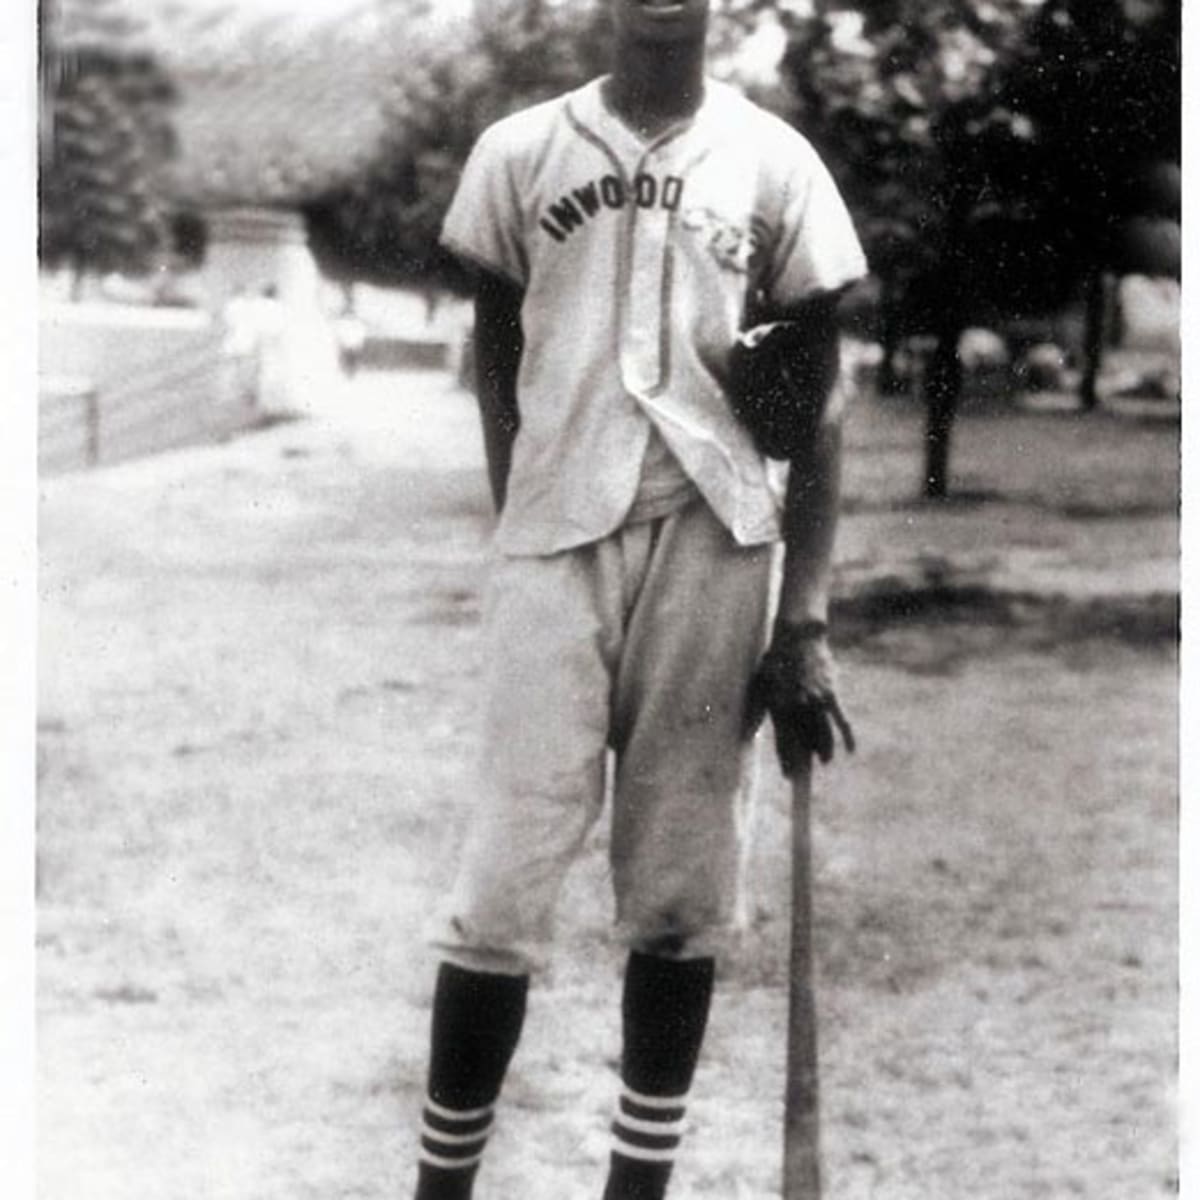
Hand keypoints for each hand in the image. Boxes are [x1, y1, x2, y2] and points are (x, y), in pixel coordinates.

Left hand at [743, 620, 855, 772]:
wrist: (798, 638)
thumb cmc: (776, 661)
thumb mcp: (760, 685)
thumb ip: (757, 711)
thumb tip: (745, 733)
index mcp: (778, 707)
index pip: (783, 742)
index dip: (787, 760)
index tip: (789, 775)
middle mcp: (796, 707)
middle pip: (803, 742)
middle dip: (803, 761)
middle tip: (804, 778)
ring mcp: (815, 702)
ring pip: (822, 735)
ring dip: (824, 752)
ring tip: (824, 762)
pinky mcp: (831, 694)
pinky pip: (841, 720)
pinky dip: (847, 736)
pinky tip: (851, 750)